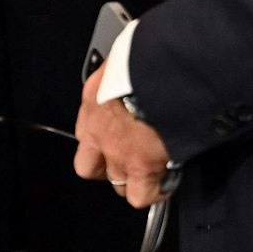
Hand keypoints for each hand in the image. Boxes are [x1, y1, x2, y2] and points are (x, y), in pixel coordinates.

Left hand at [73, 65, 171, 209]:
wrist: (168, 68)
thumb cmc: (149, 56)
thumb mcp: (129, 58)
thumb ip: (128, 72)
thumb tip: (141, 67)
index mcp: (94, 100)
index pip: (85, 133)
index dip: (100, 141)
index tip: (118, 137)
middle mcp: (99, 131)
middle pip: (91, 167)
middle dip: (110, 167)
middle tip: (133, 159)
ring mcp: (118, 152)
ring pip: (118, 184)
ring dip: (134, 179)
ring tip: (155, 170)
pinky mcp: (142, 166)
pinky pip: (142, 195)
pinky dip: (155, 191)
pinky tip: (167, 181)